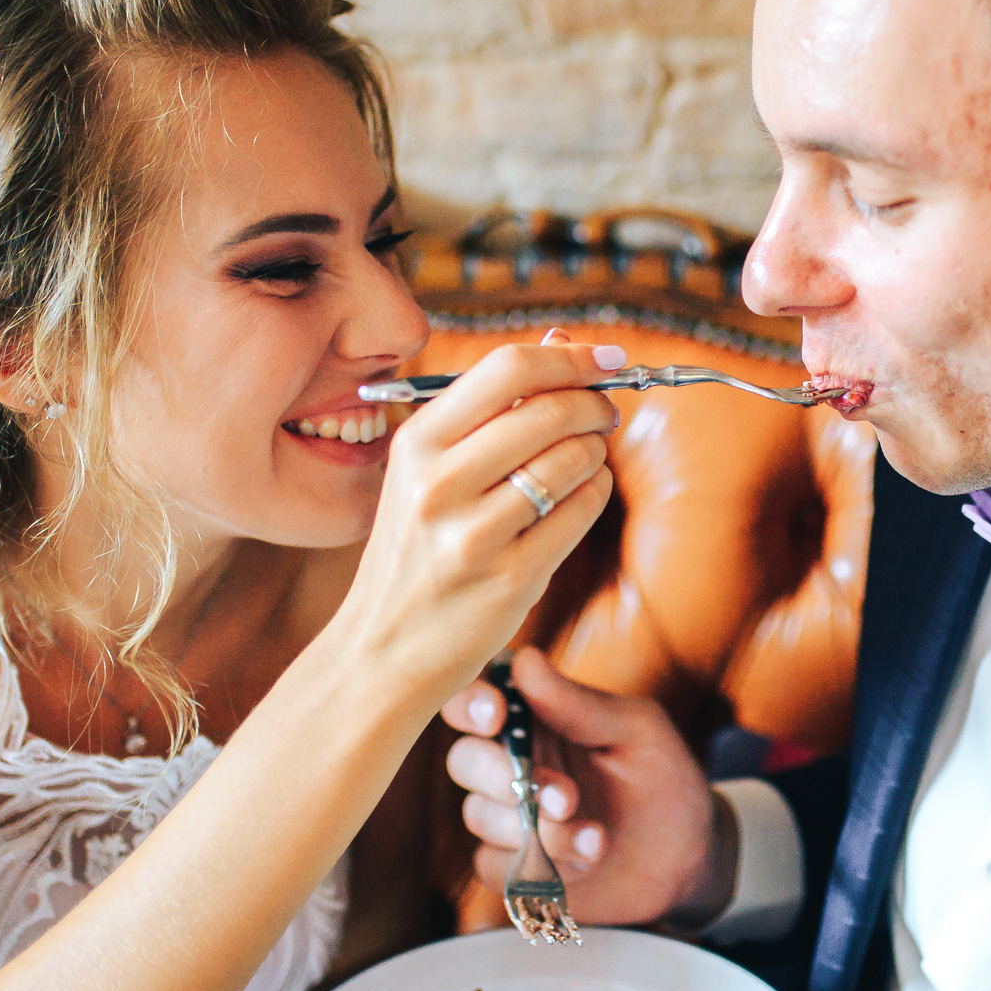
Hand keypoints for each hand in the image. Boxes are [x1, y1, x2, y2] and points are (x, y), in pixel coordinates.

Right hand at [326, 343, 619, 708]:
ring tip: (585, 459)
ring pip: (573, 459)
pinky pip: (581, 510)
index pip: (507, 369)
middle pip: (550, 409)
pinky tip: (579, 496)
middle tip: (604, 413)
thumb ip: (491, 407)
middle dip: (595, 404)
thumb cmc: (416, 549)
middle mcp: (438, 483)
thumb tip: (561, 342)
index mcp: (416, 443)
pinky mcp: (510, 577)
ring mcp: (474, 533)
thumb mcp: (429, 471)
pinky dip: (594, 492)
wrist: (382, 648)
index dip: (571, 357)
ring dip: (596, 451)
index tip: (608, 358)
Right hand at [440, 647, 729, 927]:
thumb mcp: (635, 731)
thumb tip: (523, 659)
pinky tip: (588, 859)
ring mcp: (509, 814)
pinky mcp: (511, 864)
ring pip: (480, 815)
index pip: (478, 697)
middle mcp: (513, 761)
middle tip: (564, 797)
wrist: (686, 858)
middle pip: (465, 759)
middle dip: (504, 777)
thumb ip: (578, 703)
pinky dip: (540, 864)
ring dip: (539, 829)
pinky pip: (493, 863)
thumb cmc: (664, 779)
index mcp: (537, 717)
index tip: (496, 714)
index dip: (471, 701)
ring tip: (597, 837)